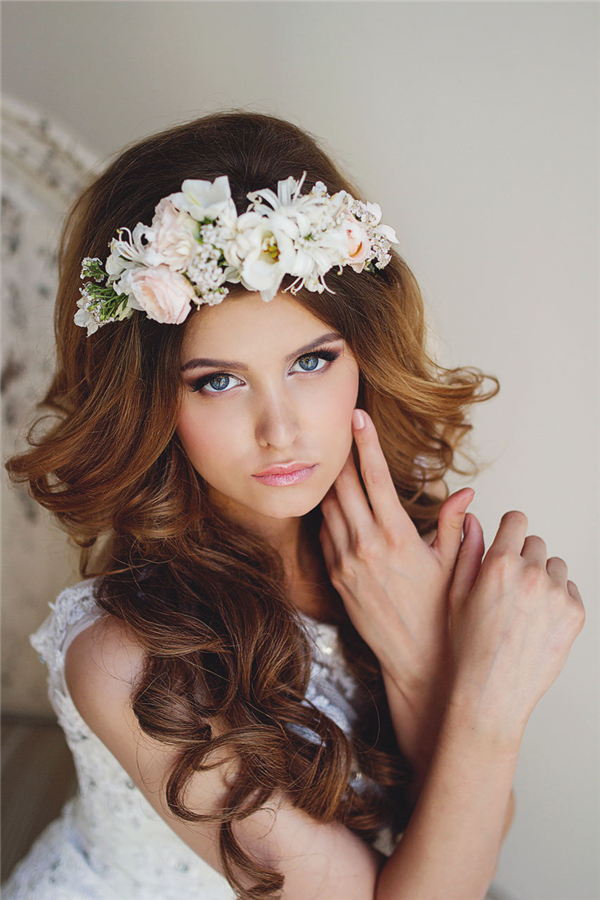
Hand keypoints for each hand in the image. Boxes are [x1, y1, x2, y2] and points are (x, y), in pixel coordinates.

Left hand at [319, 408, 476, 695]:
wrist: (413, 659)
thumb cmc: (439, 612)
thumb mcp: (455, 566)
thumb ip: (457, 527)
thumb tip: (465, 495)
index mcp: (397, 537)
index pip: (376, 478)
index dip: (366, 443)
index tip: (358, 416)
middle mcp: (365, 545)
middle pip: (343, 485)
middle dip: (341, 453)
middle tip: (340, 428)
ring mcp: (345, 561)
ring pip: (328, 506)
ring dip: (331, 481)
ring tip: (335, 459)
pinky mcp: (334, 576)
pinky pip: (324, 532)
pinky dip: (327, 511)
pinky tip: (334, 501)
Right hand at [448, 510, 584, 733]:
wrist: (492, 691)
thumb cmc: (469, 646)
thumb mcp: (457, 594)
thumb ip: (467, 551)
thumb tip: (473, 520)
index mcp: (500, 564)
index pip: (517, 520)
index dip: (509, 528)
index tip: (507, 539)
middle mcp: (532, 574)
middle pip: (536, 543)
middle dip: (523, 557)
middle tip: (509, 586)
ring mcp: (557, 594)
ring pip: (556, 566)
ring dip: (543, 576)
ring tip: (523, 606)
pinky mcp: (575, 614)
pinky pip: (570, 590)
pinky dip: (558, 599)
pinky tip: (537, 620)